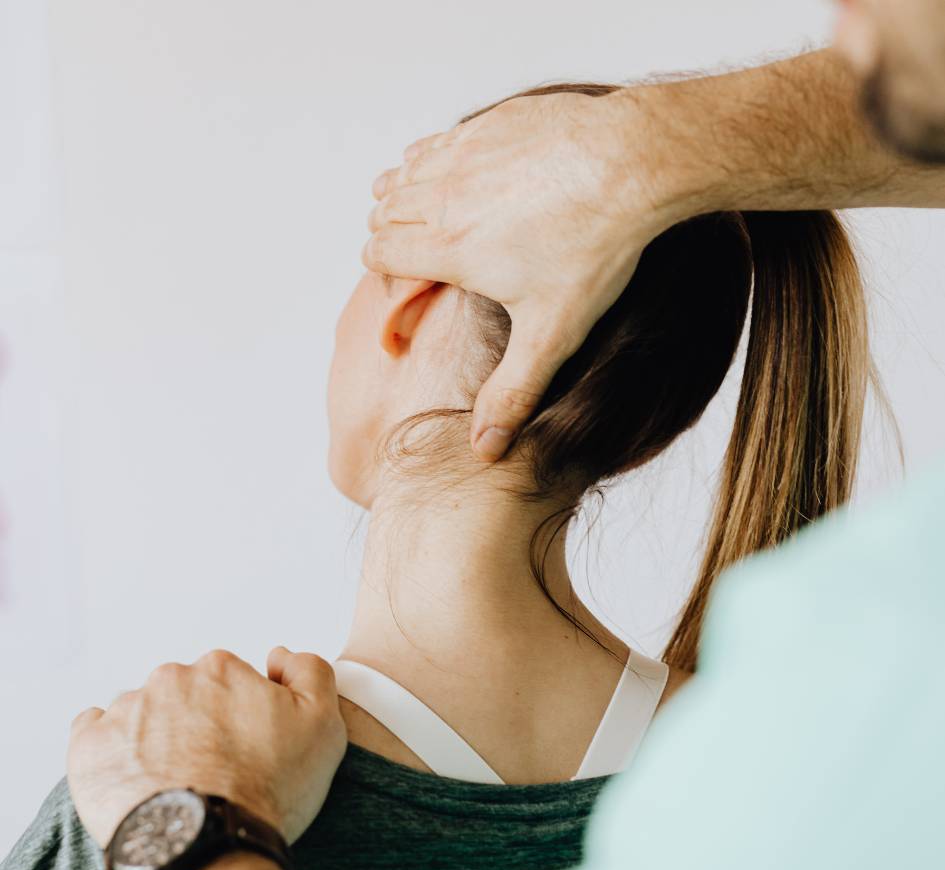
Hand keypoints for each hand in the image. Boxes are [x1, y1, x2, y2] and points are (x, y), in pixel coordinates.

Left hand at [67, 646, 346, 847]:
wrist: (208, 849)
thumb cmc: (268, 789)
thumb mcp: (323, 724)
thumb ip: (310, 671)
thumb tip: (278, 656)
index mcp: (221, 668)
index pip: (230, 681)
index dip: (241, 714)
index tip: (246, 748)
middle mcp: (170, 679)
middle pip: (185, 694)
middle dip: (197, 722)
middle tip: (214, 768)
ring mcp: (126, 711)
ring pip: (143, 714)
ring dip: (156, 737)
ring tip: (175, 782)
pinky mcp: (89, 747)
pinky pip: (94, 731)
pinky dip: (111, 747)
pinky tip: (131, 773)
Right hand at [364, 88, 681, 460]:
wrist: (633, 164)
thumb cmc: (593, 248)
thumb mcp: (552, 334)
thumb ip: (513, 392)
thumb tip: (484, 449)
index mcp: (449, 248)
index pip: (379, 252)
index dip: (381, 269)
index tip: (400, 282)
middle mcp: (444, 196)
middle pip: (384, 211)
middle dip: (388, 233)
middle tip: (414, 252)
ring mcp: (466, 154)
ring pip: (403, 171)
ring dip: (404, 194)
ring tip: (427, 214)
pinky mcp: (492, 124)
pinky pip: (439, 139)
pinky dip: (434, 157)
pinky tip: (459, 173)